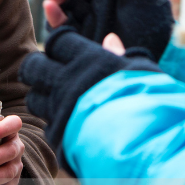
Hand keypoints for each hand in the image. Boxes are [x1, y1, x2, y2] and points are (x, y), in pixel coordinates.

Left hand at [19, 26, 160, 172]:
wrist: (145, 146)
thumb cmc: (150, 102)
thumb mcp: (141, 72)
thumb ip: (121, 55)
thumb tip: (110, 39)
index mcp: (89, 61)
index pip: (59, 41)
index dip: (61, 42)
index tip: (66, 47)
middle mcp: (67, 83)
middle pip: (34, 67)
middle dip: (39, 66)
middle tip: (51, 70)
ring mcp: (60, 112)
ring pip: (34, 98)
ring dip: (43, 95)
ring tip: (58, 98)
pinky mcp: (59, 138)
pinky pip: (47, 125)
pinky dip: (54, 122)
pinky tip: (70, 123)